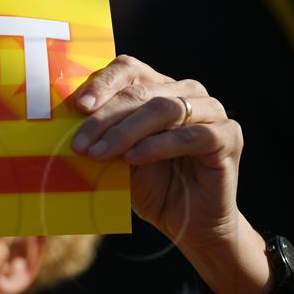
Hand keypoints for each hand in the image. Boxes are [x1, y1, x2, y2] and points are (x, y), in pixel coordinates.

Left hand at [71, 55, 243, 253]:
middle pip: (141, 91)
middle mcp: (187, 92)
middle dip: (104, 118)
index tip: (78, 107)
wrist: (189, 224)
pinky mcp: (228, 137)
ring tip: (99, 154)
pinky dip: (158, 146)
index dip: (102, 83)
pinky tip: (133, 159)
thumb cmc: (151, 186)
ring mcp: (212, 112)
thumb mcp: (118, 158)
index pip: (129, 69)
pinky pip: (190, 135)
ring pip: (164, 109)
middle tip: (79, 144)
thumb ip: (102, 136)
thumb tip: (64, 125)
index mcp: (159, 88)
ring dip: (125, 131)